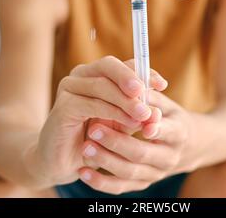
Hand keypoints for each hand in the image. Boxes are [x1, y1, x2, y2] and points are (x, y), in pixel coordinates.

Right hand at [25, 56, 167, 187]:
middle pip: (109, 65)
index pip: (123, 64)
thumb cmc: (96, 138)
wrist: (64, 161)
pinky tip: (128, 123)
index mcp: (96, 73)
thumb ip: (137, 113)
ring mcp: (69, 87)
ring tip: (143, 115)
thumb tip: (158, 111)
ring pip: (102, 85)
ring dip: (125, 100)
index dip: (143, 71)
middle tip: (146, 92)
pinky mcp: (63, 106)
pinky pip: (91, 104)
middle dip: (131, 78)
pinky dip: (112, 113)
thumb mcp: (122, 122)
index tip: (163, 84)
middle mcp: (81, 75)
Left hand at [79, 90, 198, 193]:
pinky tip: (83, 172)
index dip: (149, 127)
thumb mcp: (166, 104)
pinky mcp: (143, 184)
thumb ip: (150, 94)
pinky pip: (120, 188)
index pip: (166, 132)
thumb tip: (134, 81)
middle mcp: (169, 157)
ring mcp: (155, 174)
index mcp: (178, 133)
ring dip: (105, 161)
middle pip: (142, 154)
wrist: (187, 148)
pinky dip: (100, 182)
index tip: (128, 118)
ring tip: (85, 147)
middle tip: (93, 129)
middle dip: (116, 142)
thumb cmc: (170, 117)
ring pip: (129, 173)